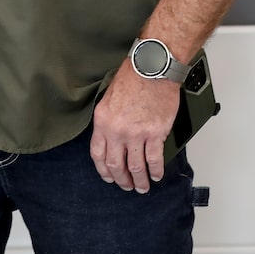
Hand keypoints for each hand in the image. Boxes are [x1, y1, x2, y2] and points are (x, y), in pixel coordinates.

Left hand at [90, 60, 179, 193]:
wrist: (153, 67)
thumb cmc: (133, 75)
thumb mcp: (109, 96)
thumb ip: (109, 119)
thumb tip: (112, 137)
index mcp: (103, 121)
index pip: (98, 154)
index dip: (103, 170)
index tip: (109, 177)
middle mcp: (117, 130)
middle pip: (116, 165)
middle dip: (121, 179)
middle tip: (127, 185)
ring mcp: (137, 133)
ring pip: (135, 167)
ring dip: (139, 180)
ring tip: (142, 186)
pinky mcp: (155, 133)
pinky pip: (154, 159)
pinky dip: (155, 170)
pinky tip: (156, 175)